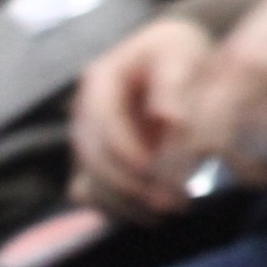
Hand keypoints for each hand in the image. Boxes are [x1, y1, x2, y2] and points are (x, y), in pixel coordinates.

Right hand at [69, 17, 212, 224]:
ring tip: (171, 211)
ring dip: (126, 203)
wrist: (174, 56)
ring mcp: (88, 139)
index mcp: (100, 80)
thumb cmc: (181, 50)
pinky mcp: (98, 162)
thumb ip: (175, 85)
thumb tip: (169, 119)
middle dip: (131, 185)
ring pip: (91, 182)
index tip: (156, 170)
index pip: (103, 122)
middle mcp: (84, 112)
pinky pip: (96, 193)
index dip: (127, 150)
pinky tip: (152, 216)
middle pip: (94, 158)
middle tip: (173, 201)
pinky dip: (119, 208)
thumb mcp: (182, 53)